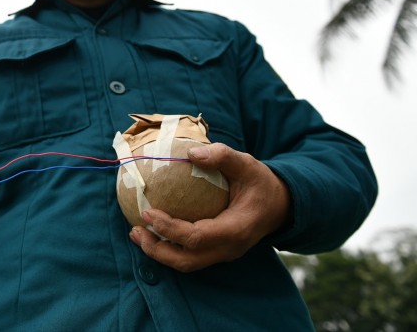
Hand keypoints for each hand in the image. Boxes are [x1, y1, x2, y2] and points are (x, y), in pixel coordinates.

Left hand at [129, 142, 291, 271]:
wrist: (281, 205)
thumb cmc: (260, 183)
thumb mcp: (247, 164)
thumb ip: (221, 156)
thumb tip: (191, 152)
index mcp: (236, 229)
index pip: (197, 237)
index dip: (169, 229)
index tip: (148, 211)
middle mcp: (229, 248)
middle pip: (187, 261)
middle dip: (157, 250)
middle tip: (135, 229)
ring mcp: (224, 254)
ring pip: (187, 263)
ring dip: (159, 252)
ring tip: (137, 233)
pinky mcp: (217, 252)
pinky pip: (190, 256)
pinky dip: (168, 248)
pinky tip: (152, 231)